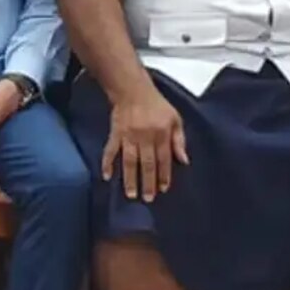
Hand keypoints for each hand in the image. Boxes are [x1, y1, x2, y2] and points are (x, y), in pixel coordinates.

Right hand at [101, 82, 187, 200]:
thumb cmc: (156, 104)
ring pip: (130, 161)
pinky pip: (110, 150)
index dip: (164, 175)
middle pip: (147, 164)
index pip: (164, 159)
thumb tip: (184, 160)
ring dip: (130, 178)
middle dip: (148, 182)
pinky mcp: (116, 133)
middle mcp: (145, 137)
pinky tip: (106, 176)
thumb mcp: (175, 119)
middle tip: (147, 199)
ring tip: (130, 194)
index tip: (163, 189)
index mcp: (162, 134)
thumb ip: (180, 140)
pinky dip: (107, 163)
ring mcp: (129, 136)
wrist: (132, 90)